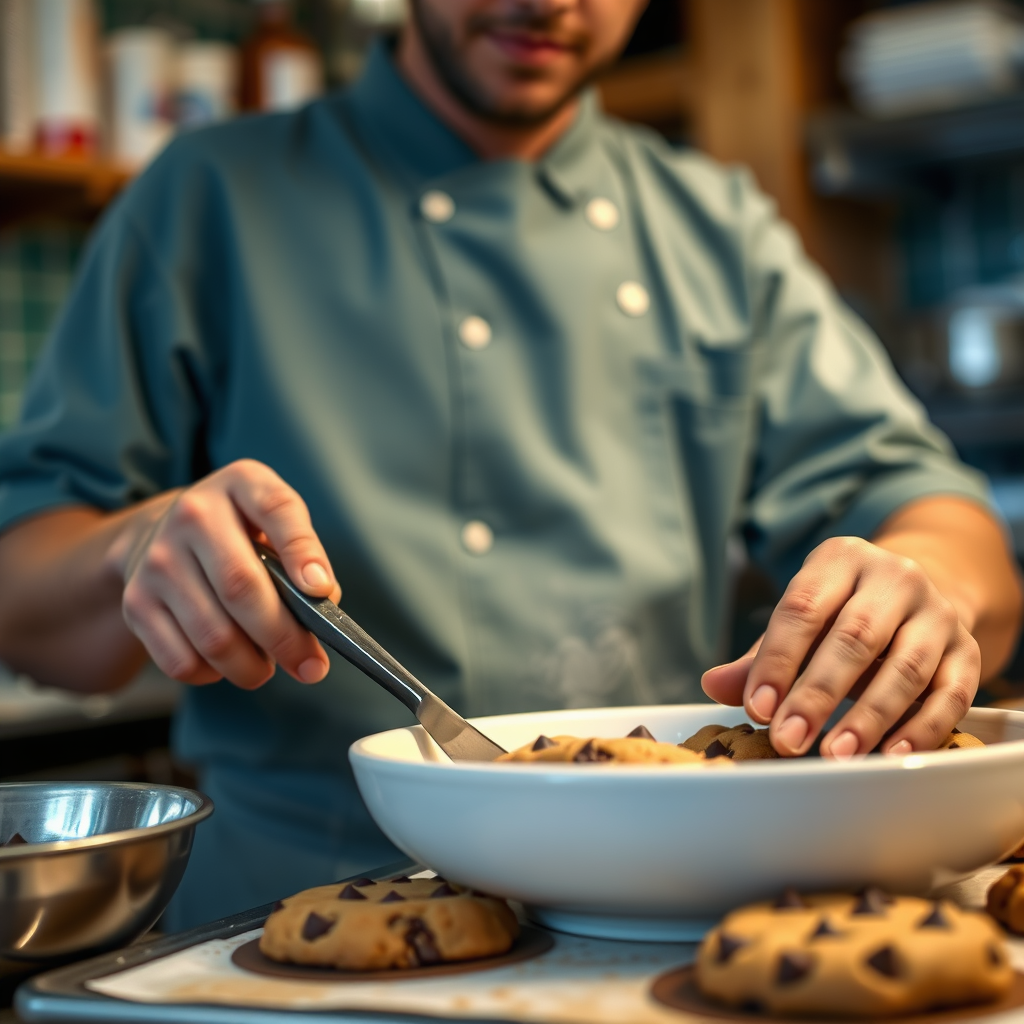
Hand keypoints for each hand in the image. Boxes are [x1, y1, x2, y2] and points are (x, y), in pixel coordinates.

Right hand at [115, 460, 339, 688]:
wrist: (164, 532)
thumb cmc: (241, 534)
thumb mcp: (275, 522)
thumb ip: (304, 555)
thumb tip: (321, 604)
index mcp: (241, 484)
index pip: (277, 509)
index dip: (302, 552)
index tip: (321, 591)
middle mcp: (194, 514)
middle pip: (242, 588)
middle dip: (285, 638)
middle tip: (310, 666)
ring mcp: (159, 559)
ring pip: (213, 635)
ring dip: (251, 666)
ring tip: (268, 666)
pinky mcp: (136, 601)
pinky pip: (181, 659)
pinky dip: (213, 674)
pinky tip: (226, 661)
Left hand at [701, 536, 980, 757]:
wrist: (914, 596)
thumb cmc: (840, 614)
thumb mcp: (798, 623)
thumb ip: (759, 657)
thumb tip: (713, 685)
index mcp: (840, 559)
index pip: (802, 609)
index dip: (778, 661)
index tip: (758, 707)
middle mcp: (894, 578)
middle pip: (854, 637)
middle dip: (818, 694)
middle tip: (789, 738)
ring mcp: (937, 613)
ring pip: (905, 667)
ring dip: (870, 717)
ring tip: (836, 753)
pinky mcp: (968, 650)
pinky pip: (950, 694)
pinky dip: (921, 728)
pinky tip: (891, 755)